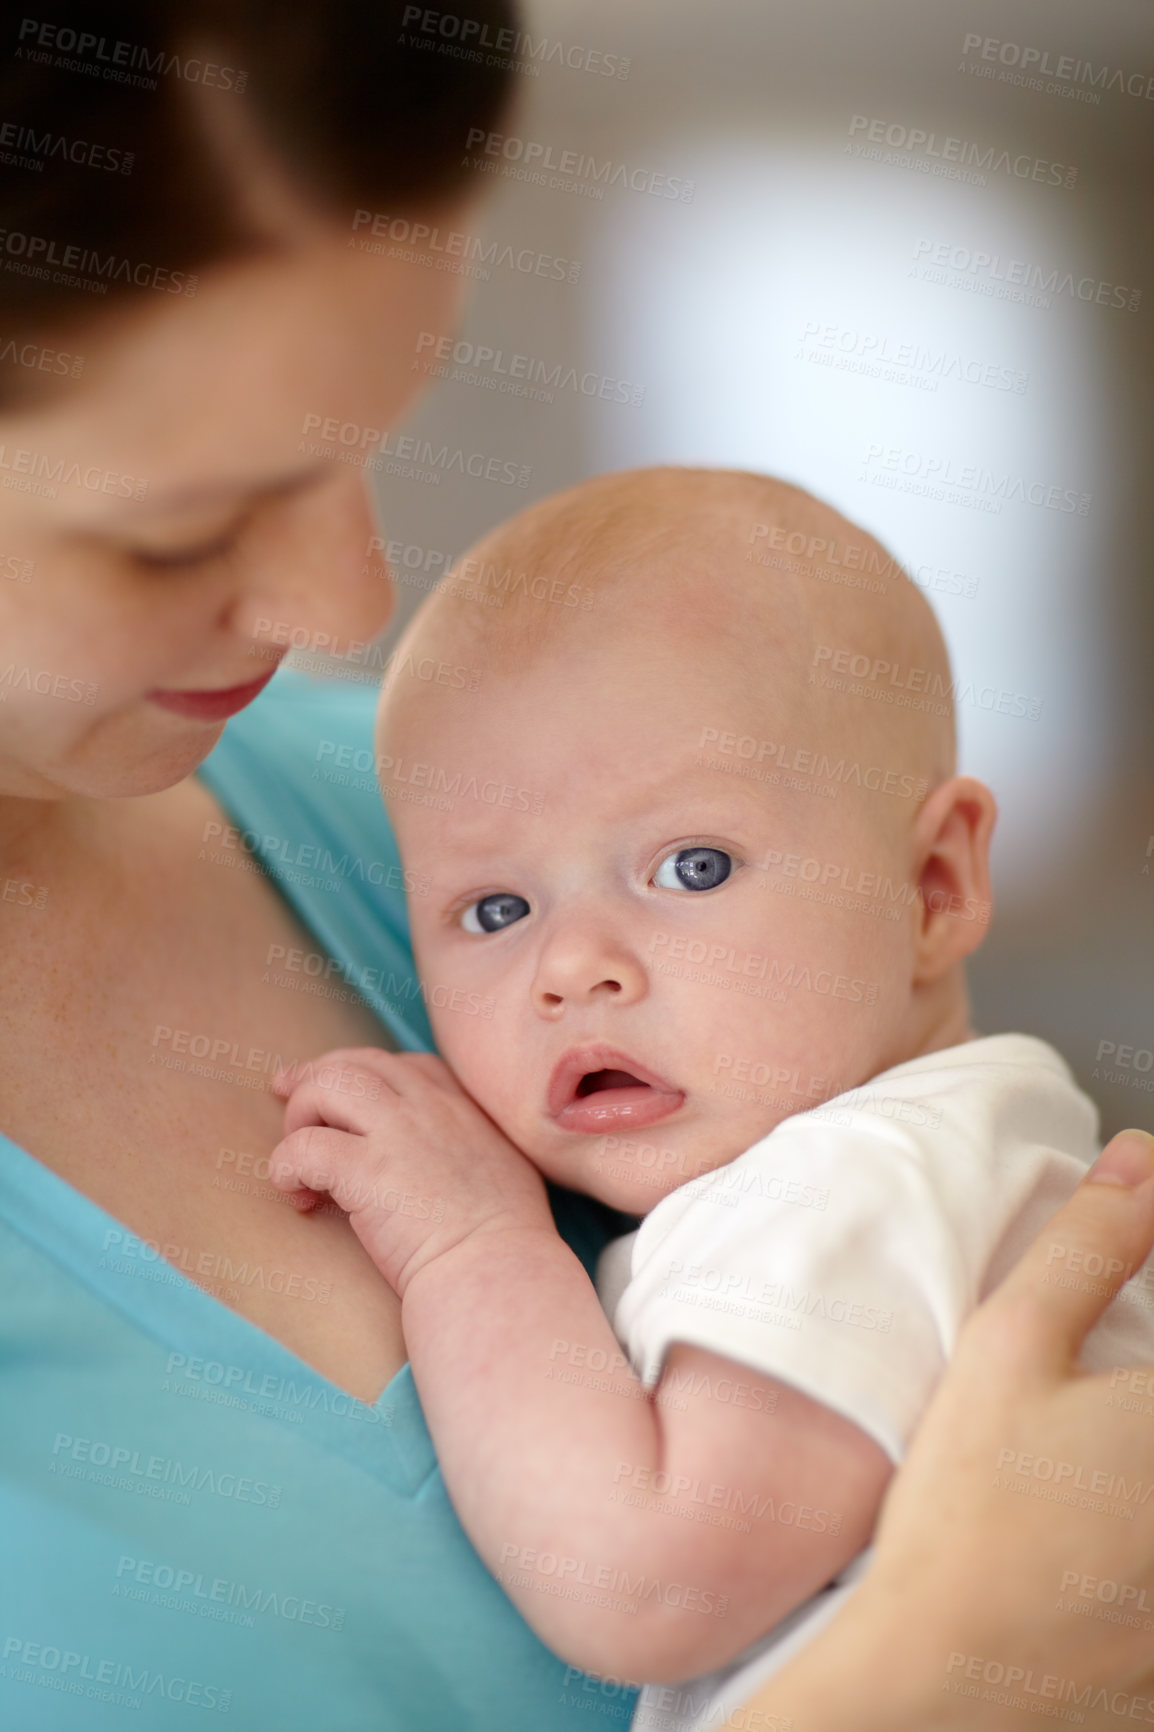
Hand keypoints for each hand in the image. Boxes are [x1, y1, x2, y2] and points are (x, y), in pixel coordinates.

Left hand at [268, 1048, 551, 1295]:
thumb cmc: (505, 1247)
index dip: (367, 1075)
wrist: (496, 1276)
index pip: (407, 1066)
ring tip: (299, 1161)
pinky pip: (304, 1146)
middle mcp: (430, 1107)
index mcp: (465, 1108)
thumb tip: (445, 1162)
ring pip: (327, 1086)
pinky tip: (296, 1196)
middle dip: (316, 1077)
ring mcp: (398, 1133)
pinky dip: (286, 1166)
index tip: (344, 1095)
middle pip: (359, 1063)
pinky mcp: (366, 1170)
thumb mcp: (506, 1171)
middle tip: (286, 1095)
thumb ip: (475, 1148)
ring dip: (301, 1116)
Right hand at [733, 1128, 1153, 1731]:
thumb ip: (1090, 1244)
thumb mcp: (1011, 1347)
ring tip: (1085, 1459)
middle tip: (1085, 1393)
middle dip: (1137, 1366)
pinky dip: (1135, 1531)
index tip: (1126, 1287)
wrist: (948, 1674)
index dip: (1151, 1279)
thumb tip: (1138, 1161)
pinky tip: (1100, 1528)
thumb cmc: (971, 1515)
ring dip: (1132, 1450)